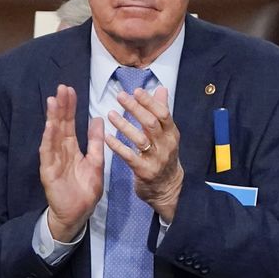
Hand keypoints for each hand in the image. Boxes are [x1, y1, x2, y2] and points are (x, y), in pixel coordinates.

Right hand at [38, 84, 102, 241]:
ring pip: (52, 135)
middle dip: (61, 107)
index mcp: (72, 149)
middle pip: (60, 125)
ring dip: (52, 119)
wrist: (77, 214)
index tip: (70, 90)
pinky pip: (48, 153)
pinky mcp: (48, 172)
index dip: (70, 107)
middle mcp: (60, 151)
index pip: (69, 124)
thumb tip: (98, 119)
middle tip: (62, 88)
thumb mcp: (96, 163)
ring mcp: (53, 160)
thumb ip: (95, 142)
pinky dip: (48, 139)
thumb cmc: (85, 191)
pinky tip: (49, 127)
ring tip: (53, 101)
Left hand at [106, 85, 184, 221]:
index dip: (149, 102)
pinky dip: (117, 146)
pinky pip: (129, 157)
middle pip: (151, 124)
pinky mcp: (144, 171)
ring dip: (124, 126)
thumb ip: (162, 111)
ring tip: (110, 114)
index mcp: (172, 133)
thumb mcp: (167, 134)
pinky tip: (106, 137)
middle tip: (120, 97)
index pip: (163, 114)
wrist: (167, 188)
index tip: (136, 91)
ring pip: (140, 139)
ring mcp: (155, 159)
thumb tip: (161, 89)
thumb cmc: (164, 156)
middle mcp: (166, 145)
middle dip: (135, 109)